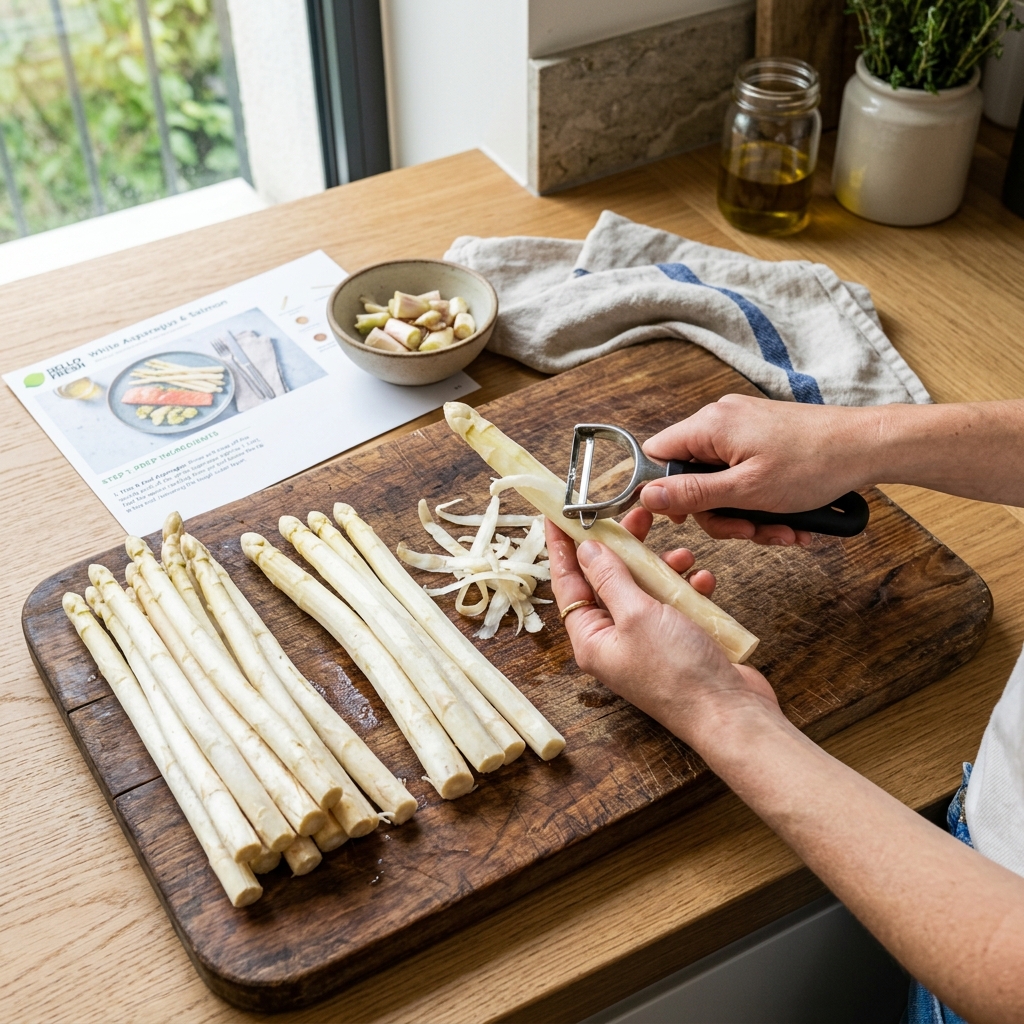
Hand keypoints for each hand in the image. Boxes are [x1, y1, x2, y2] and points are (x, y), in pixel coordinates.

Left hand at [545, 516, 780, 749]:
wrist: (730, 713)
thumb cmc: (679, 674)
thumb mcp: (637, 614)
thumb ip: (610, 578)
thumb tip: (587, 550)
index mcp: (592, 639)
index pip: (568, 584)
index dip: (564, 548)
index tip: (559, 516)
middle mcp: (615, 640)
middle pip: (609, 581)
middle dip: (625, 548)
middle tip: (637, 517)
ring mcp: (647, 642)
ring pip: (646, 589)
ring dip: (663, 568)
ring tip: (683, 555)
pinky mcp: (677, 641)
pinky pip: (675, 604)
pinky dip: (688, 589)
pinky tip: (702, 581)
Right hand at [639, 394, 872, 545]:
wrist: (869, 446)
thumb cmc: (815, 463)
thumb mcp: (747, 490)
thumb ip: (693, 494)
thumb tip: (648, 496)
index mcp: (710, 426)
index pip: (658, 454)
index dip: (664, 490)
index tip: (685, 517)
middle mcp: (723, 422)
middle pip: (693, 477)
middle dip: (720, 514)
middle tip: (748, 531)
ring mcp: (745, 431)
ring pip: (723, 484)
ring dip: (747, 515)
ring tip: (781, 530)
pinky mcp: (765, 441)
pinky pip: (746, 477)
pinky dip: (763, 502)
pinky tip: (790, 521)